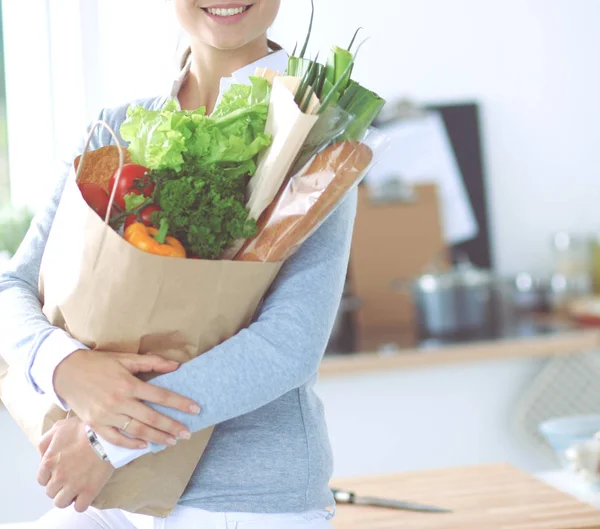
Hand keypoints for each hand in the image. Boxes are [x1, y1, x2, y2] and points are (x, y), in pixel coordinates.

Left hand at [37, 417, 113, 512]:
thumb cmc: (85, 428)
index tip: (60, 472)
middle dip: (59, 486)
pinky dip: (81, 502)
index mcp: (49, 462)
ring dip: (67, 497)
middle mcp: (59, 476)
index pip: (41, 480)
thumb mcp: (59, 427)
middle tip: (70, 478)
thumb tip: (42, 456)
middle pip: (50, 492)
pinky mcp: (89, 490)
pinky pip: (79, 507)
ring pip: (61, 503)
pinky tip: (86, 493)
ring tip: (76, 488)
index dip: (51, 476)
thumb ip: (45, 441)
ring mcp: (74, 485)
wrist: (107, 434)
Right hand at [53, 350, 200, 448]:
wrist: (66, 372)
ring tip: (172, 442)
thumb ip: (152, 362)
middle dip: (172, 427)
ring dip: (156, 438)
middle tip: (187, 434)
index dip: (180, 403)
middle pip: (152, 418)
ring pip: (137, 431)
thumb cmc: (99, 363)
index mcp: (129, 384)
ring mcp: (107, 415)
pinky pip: (116, 438)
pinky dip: (130, 444)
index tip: (195, 410)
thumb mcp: (126, 358)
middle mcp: (119, 401)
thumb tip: (176, 366)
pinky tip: (145, 446)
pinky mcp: (95, 424)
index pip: (161, 396)